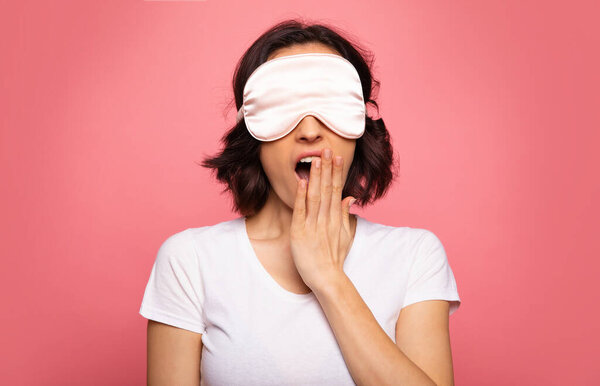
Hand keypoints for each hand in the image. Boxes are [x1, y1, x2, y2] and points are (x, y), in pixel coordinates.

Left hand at [290, 148, 355, 291]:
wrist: (327, 278)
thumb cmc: (334, 259)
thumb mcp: (345, 235)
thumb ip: (346, 215)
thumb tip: (349, 197)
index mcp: (336, 218)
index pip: (337, 190)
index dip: (337, 173)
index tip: (337, 157)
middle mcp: (326, 219)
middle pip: (327, 189)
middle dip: (327, 168)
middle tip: (327, 149)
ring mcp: (313, 225)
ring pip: (315, 196)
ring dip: (316, 177)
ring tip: (316, 160)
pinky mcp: (300, 232)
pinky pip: (301, 211)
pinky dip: (301, 196)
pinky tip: (302, 182)